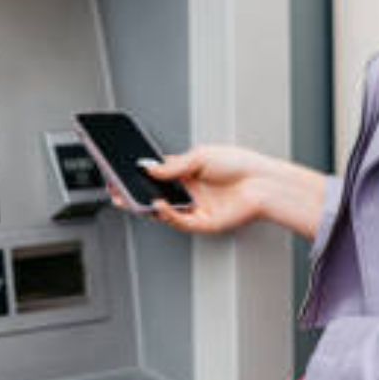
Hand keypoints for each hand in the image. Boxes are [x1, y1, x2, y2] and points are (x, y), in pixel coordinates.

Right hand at [112, 145, 329, 239]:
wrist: (264, 183)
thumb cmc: (241, 165)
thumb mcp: (201, 156)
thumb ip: (173, 166)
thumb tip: (148, 167)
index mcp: (188, 172)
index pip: (156, 175)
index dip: (137, 175)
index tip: (119, 171)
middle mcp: (190, 191)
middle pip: (154, 194)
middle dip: (132, 192)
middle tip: (114, 187)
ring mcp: (195, 208)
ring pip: (162, 210)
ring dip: (143, 204)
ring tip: (127, 196)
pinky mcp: (203, 223)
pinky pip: (178, 221)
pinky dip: (165, 214)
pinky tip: (157, 204)